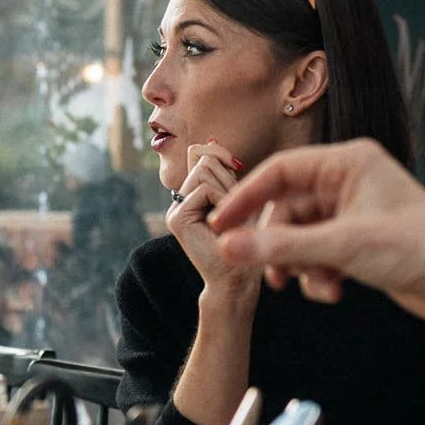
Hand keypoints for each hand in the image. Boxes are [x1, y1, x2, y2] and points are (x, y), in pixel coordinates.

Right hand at [167, 140, 255, 304]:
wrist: (238, 281)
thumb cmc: (249, 243)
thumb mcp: (239, 199)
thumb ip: (223, 174)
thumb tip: (208, 142)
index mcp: (193, 194)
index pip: (203, 156)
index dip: (222, 159)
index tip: (236, 178)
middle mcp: (180, 199)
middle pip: (203, 159)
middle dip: (228, 179)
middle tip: (235, 210)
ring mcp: (175, 209)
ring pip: (204, 170)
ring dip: (228, 190)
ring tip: (231, 218)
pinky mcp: (177, 218)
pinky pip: (204, 188)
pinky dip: (224, 201)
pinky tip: (226, 223)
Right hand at [209, 139, 424, 316]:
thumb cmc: (418, 247)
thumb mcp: (341, 246)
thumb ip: (281, 247)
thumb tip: (228, 247)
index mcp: (348, 163)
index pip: (280, 171)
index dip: (247, 198)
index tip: (221, 225)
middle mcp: (349, 182)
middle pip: (287, 209)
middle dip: (278, 244)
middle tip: (268, 273)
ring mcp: (355, 213)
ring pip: (302, 236)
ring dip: (301, 265)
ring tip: (314, 285)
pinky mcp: (361, 242)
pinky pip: (321, 254)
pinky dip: (320, 275)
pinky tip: (334, 292)